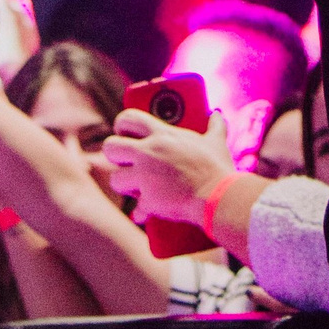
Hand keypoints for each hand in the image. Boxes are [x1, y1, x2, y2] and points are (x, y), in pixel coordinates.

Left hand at [103, 109, 233, 227]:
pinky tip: (147, 212)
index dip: (121, 124)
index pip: (129, 118)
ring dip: (124, 185)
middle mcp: (148, 153)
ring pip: (115, 179)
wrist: (218, 198)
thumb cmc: (216, 168)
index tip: (123, 130)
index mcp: (162, 134)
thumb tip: (218, 115)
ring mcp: (145, 177)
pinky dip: (141, 211)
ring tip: (136, 186)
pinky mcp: (148, 200)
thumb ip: (216, 126)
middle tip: (124, 160)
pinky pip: (135, 208)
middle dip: (113, 154)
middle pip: (111, 147)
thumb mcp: (216, 142)